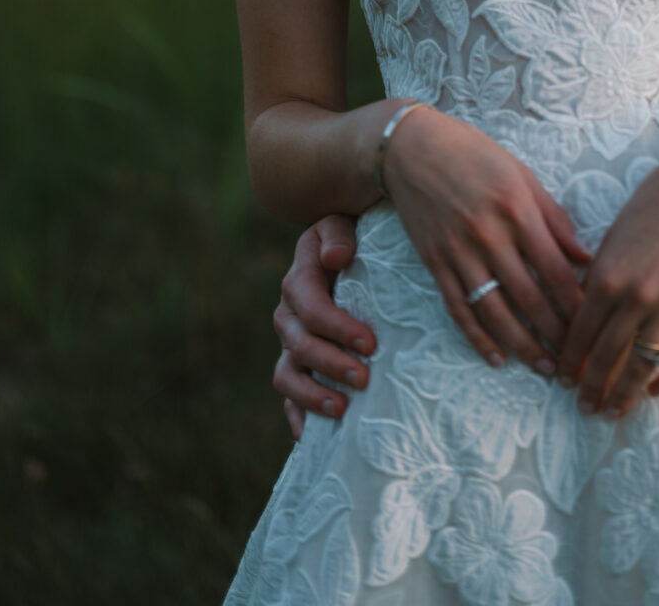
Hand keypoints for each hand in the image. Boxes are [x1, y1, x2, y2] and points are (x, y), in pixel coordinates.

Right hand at [274, 215, 373, 438]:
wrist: (347, 249)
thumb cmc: (353, 236)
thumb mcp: (343, 222)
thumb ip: (338, 236)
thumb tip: (335, 259)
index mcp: (299, 280)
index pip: (311, 307)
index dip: (337, 327)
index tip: (371, 342)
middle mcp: (289, 314)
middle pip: (300, 346)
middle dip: (332, 364)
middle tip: (365, 377)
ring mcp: (290, 343)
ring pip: (287, 375)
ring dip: (312, 395)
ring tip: (343, 409)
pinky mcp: (296, 364)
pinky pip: (287, 396)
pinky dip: (297, 416)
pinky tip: (311, 437)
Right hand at [384, 107, 591, 376]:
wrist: (411, 149)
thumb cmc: (474, 155)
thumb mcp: (522, 175)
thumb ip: (555, 218)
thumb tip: (585, 257)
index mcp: (517, 209)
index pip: (555, 268)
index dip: (577, 302)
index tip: (594, 323)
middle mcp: (489, 234)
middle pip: (529, 297)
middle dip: (556, 333)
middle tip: (577, 358)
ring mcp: (459, 252)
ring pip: (495, 311)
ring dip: (523, 345)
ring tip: (545, 367)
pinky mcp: (435, 263)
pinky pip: (458, 309)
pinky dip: (477, 338)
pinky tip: (496, 359)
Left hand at [557, 155, 658, 420]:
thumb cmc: (654, 203)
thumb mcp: (613, 235)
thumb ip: (598, 275)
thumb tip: (582, 311)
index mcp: (607, 275)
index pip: (579, 332)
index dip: (569, 361)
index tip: (562, 378)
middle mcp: (634, 296)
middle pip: (605, 356)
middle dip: (590, 387)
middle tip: (583, 406)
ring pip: (640, 366)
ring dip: (622, 395)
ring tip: (611, 411)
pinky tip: (652, 392)